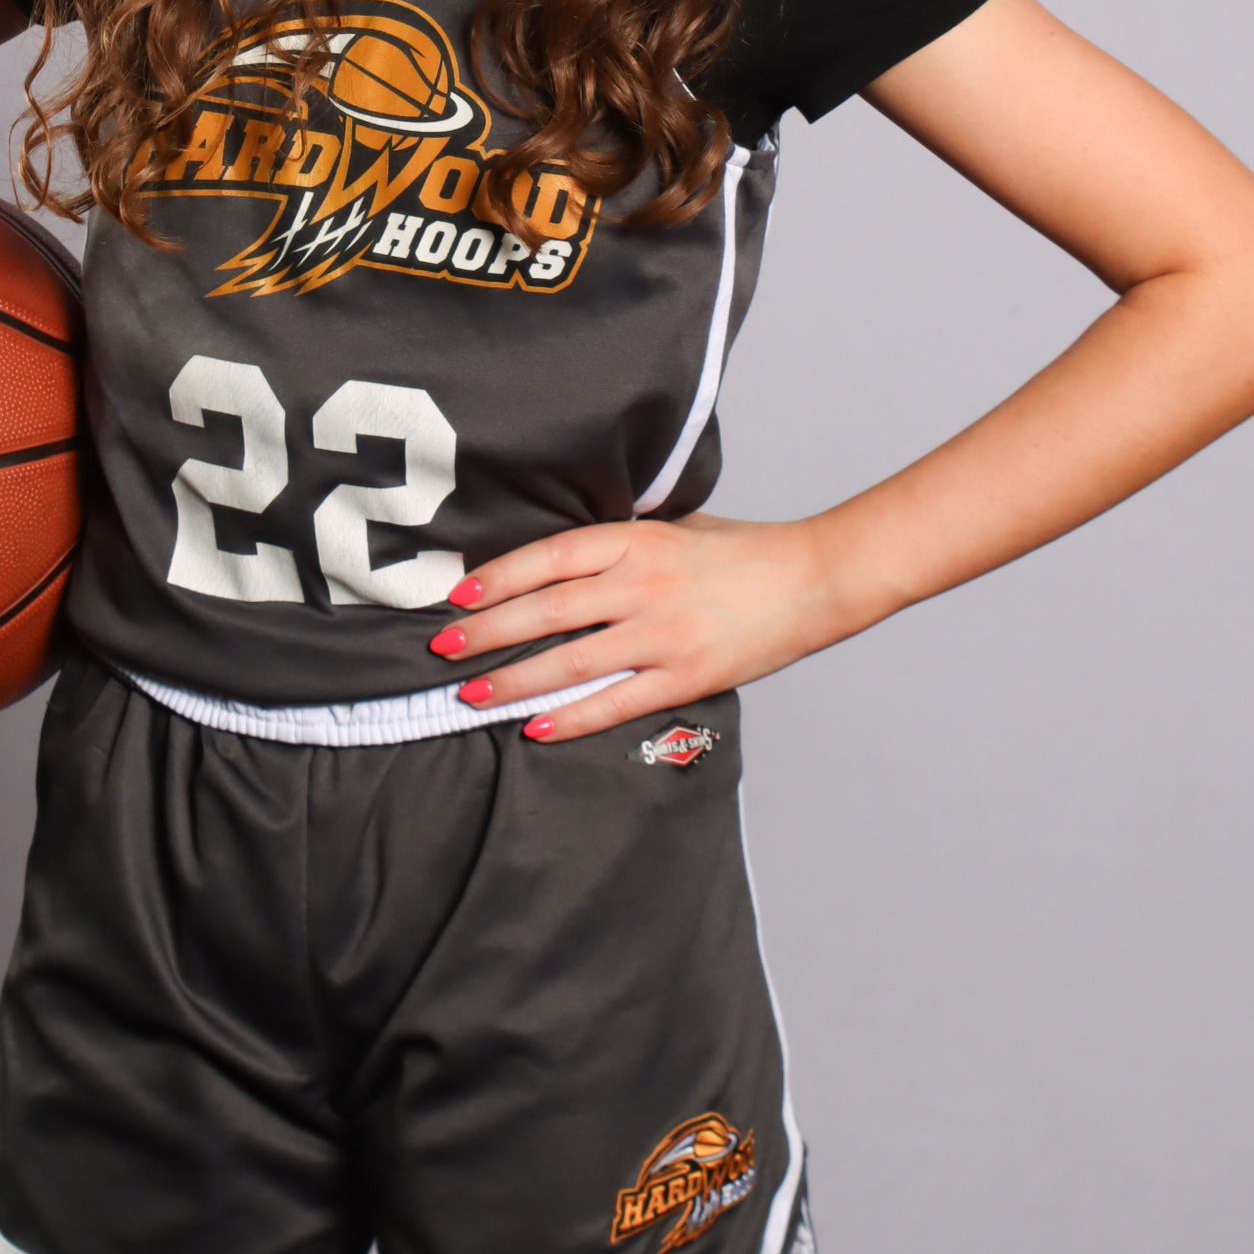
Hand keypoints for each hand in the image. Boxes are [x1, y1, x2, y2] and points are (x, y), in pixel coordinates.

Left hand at [427, 512, 838, 742]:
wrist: (813, 578)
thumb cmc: (739, 552)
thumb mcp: (673, 527)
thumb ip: (618, 542)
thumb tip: (553, 557)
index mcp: (636, 540)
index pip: (549, 557)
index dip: (497, 577)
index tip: (457, 596)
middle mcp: (643, 584)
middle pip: (546, 610)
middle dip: (486, 633)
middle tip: (440, 649)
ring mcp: (664, 633)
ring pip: (570, 661)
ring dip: (513, 681)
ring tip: (470, 695)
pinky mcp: (686, 676)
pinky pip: (616, 701)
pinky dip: (572, 716)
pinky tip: (535, 727)